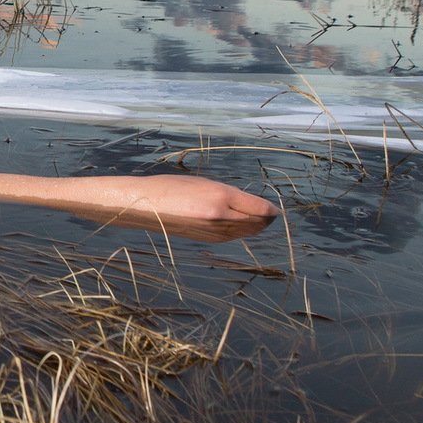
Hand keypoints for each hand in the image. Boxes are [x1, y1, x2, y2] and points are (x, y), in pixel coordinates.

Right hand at [110, 175, 277, 222]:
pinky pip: (233, 237)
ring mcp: (214, 230)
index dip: (271, 210)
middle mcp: (221, 215)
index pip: (259, 208)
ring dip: (257, 227)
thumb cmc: (171, 187)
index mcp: (221, 196)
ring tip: (263, 221)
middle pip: (257, 222)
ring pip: (246, 232)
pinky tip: (242, 226)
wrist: (145, 205)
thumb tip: (252, 205)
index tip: (277, 210)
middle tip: (273, 215)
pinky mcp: (207, 239)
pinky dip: (242, 232)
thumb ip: (229, 194)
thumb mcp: (203, 183)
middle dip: (267, 220)